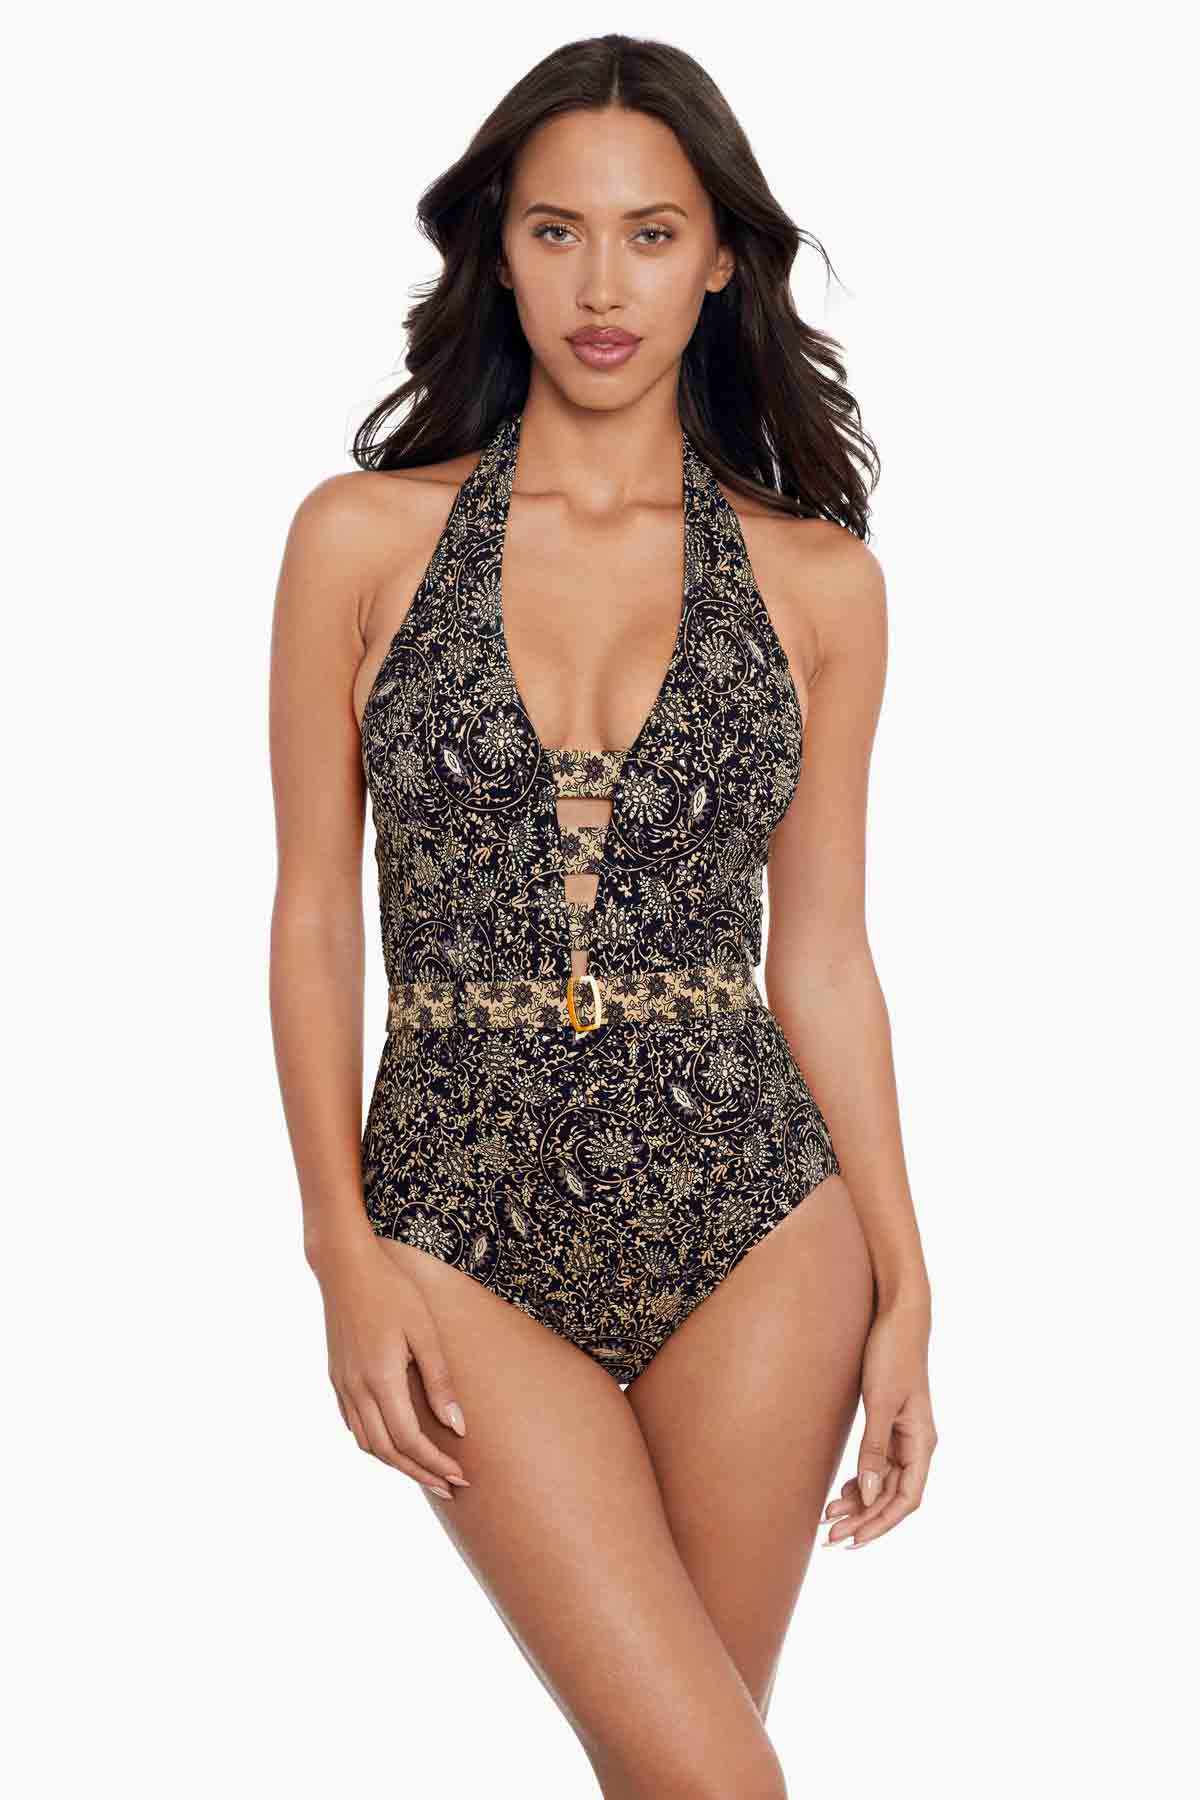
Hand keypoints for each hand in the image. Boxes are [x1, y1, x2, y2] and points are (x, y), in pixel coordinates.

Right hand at [312, 1239, 470, 1501]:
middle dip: (421, 1473)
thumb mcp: (425, 1332)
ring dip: (398, 1464)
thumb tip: (457, 1428)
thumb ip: (440, 1382)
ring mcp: (343, 1386)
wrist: (345, 1267)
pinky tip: (395, 1443)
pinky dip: (376, 1444)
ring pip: (368, 1443)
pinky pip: (355, 1426)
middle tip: (450, 1486)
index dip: (435, 1464)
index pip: (410, 1441)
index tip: (461, 1477)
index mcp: (381, 1380)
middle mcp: (357, 1390)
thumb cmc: (393, 1292)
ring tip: (427, 1471)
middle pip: (388, 1452)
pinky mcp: (337, 1379)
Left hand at [822, 1299, 935, 1547]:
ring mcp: (904, 1435)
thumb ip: (874, 1448)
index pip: (906, 1499)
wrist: (897, 1315)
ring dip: (859, 1503)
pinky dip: (860, 1481)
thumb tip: (867, 1494)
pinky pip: (877, 1464)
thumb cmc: (892, 1353)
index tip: (854, 1541)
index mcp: (922, 1442)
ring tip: (828, 1519)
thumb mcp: (880, 1402)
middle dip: (864, 1520)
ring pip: (883, 1483)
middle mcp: (917, 1444)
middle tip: (830, 1539)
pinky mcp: (889, 1423)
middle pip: (892, 1496)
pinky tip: (839, 1492)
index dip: (881, 1524)